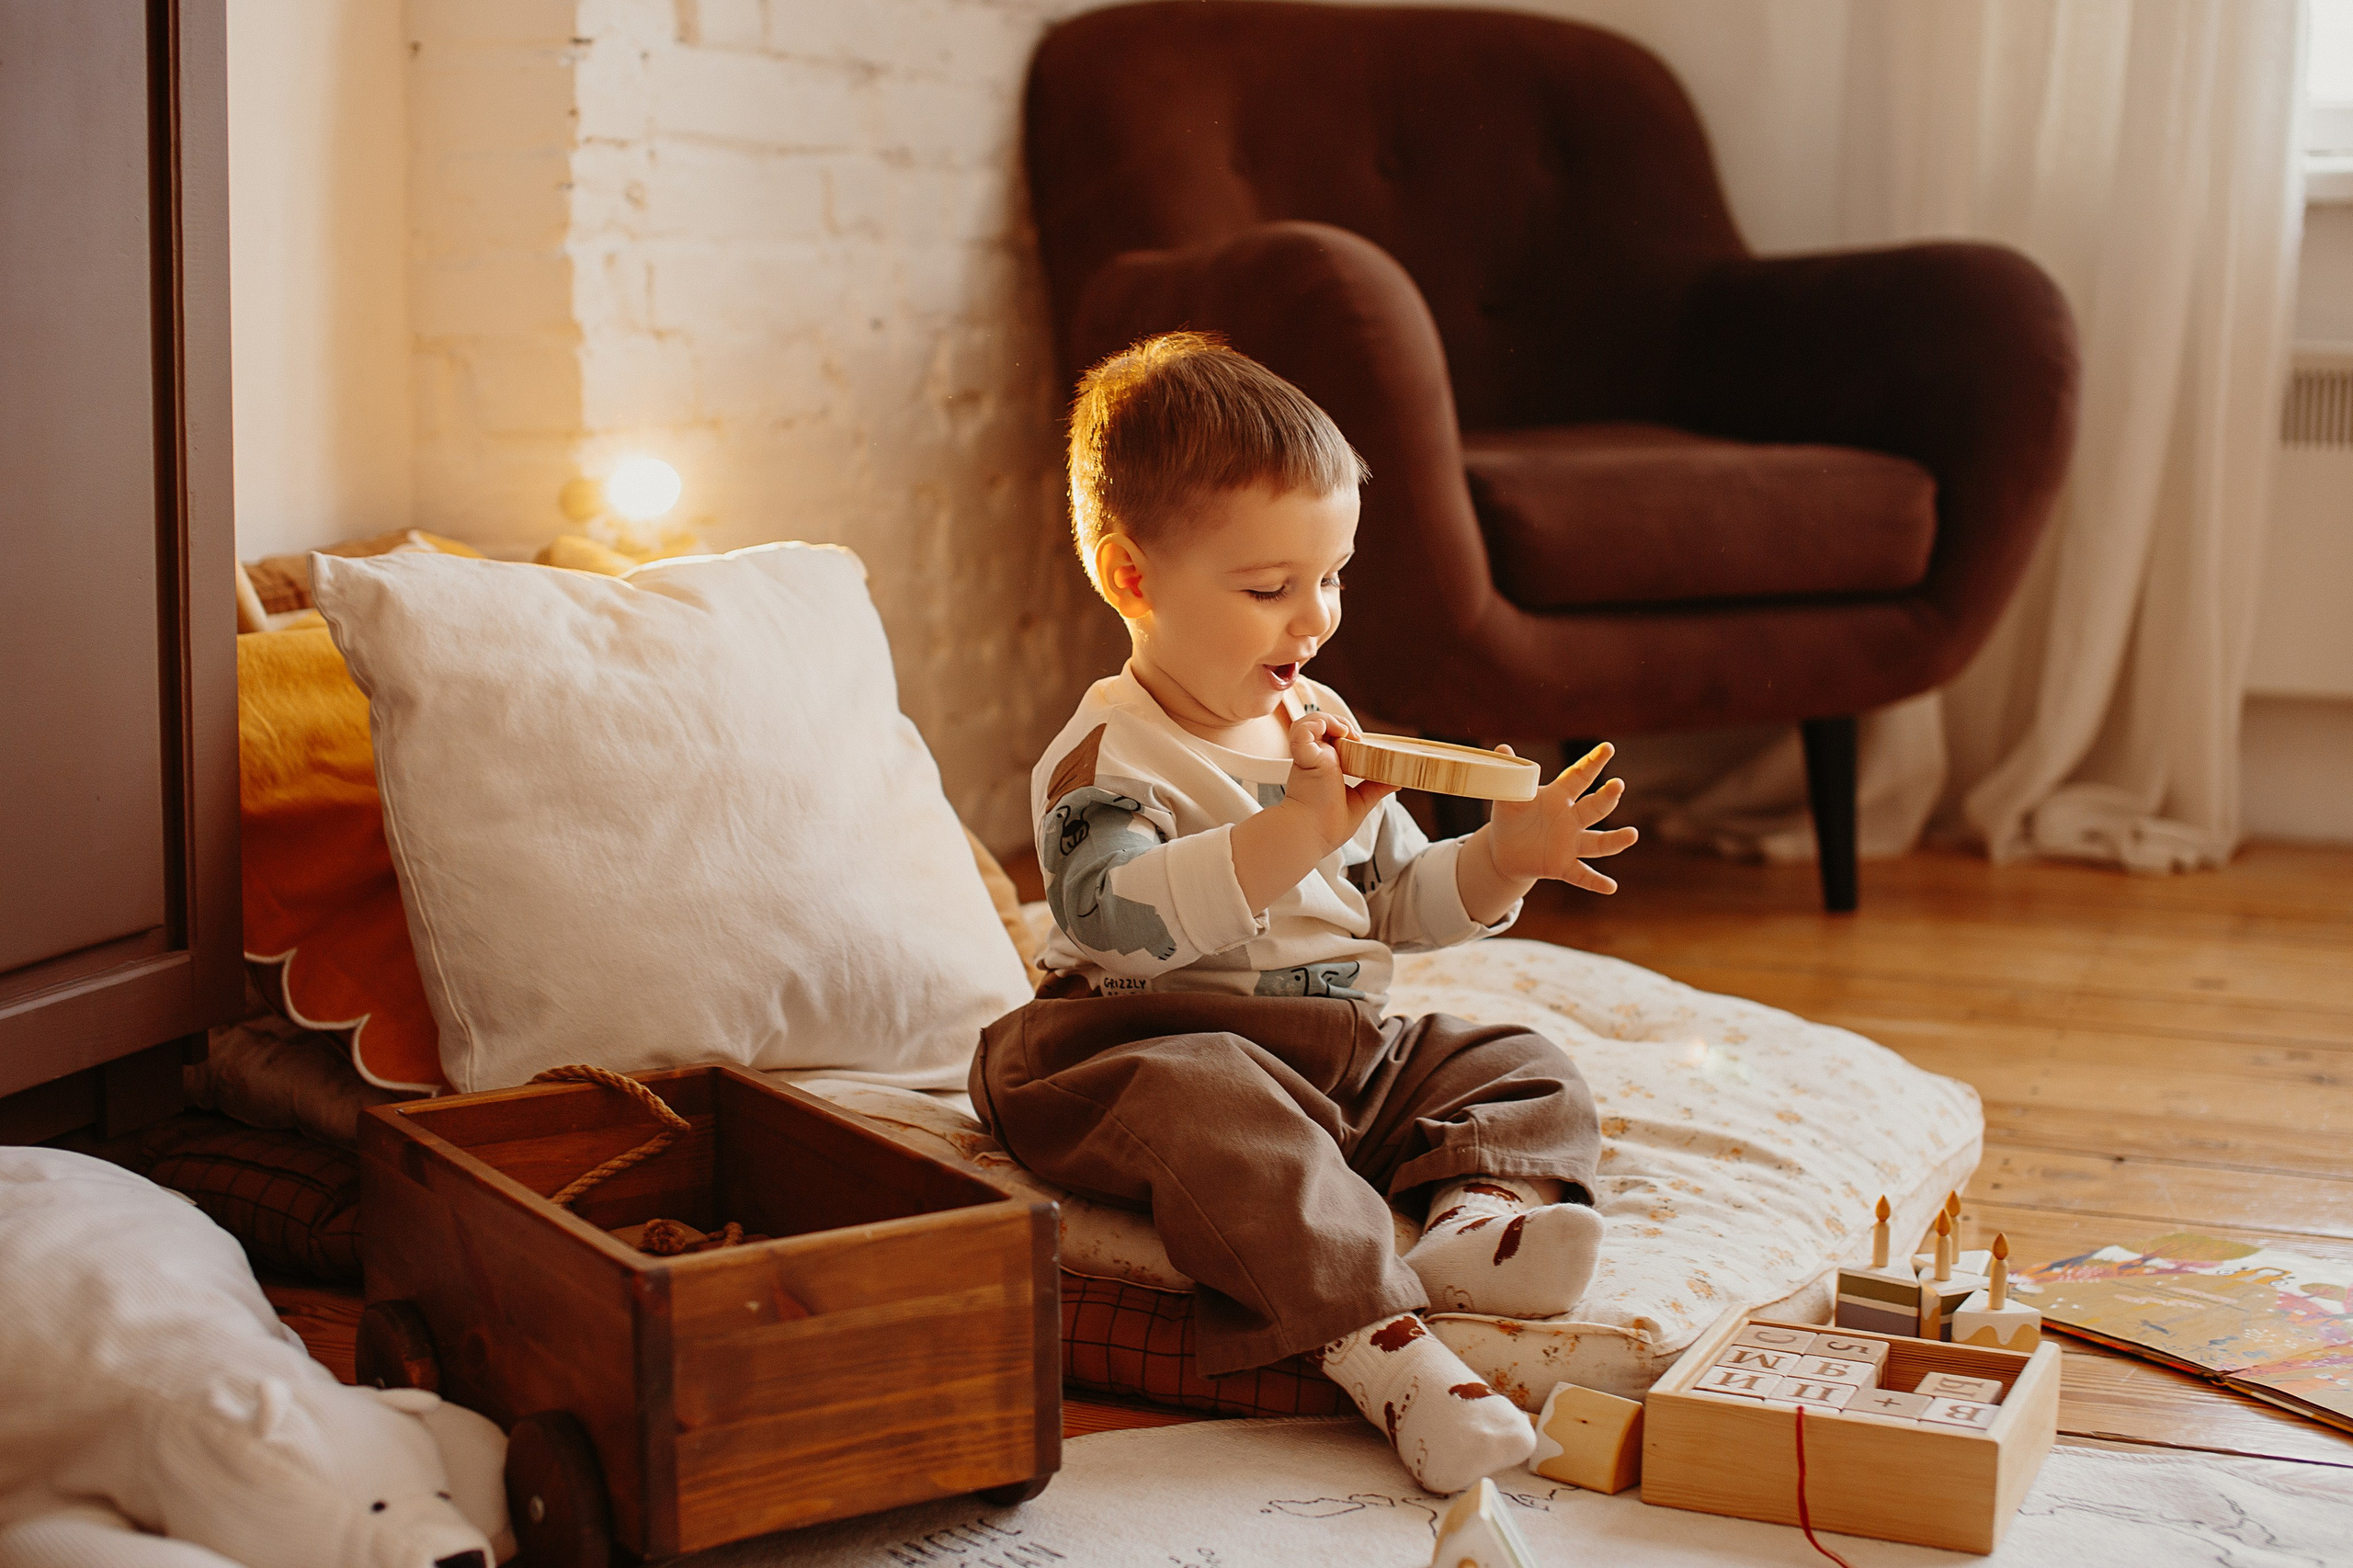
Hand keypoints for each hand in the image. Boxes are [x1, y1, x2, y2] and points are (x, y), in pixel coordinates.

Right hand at [1230, 713, 1397, 913]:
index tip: (1362, 742)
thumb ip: (1377, 787)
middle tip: (1357, 737)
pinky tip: (1337, 731)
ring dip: (1331, 719)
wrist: (1312, 835)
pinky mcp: (1304, 757)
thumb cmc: (1327, 825)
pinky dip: (1317, 723)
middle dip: (1342, 723)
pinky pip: (1303, 729)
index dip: (1348, 735)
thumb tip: (1397, 781)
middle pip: (1323, 725)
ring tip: (1346, 731)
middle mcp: (1316, 759)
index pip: (1334, 739)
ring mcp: (1309, 756)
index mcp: (1326, 768)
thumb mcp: (1361, 801)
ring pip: (1312, 721)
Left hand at [1483, 742, 1638, 893]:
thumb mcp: (1508, 796)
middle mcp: (1571, 819)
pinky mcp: (1563, 866)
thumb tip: (1502, 748)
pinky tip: (1610, 887)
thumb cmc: (1511, 817)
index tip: (1608, 748)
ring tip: (1632, 835)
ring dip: (1615, 841)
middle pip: (1593, 807)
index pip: (1579, 776)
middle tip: (1617, 785)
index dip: (1593, 762)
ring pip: (1597, 842)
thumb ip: (1509, 775)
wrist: (1503, 850)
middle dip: (1607, 797)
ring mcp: (1570, 844)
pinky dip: (1596, 882)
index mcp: (1559, 796)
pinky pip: (1582, 875)